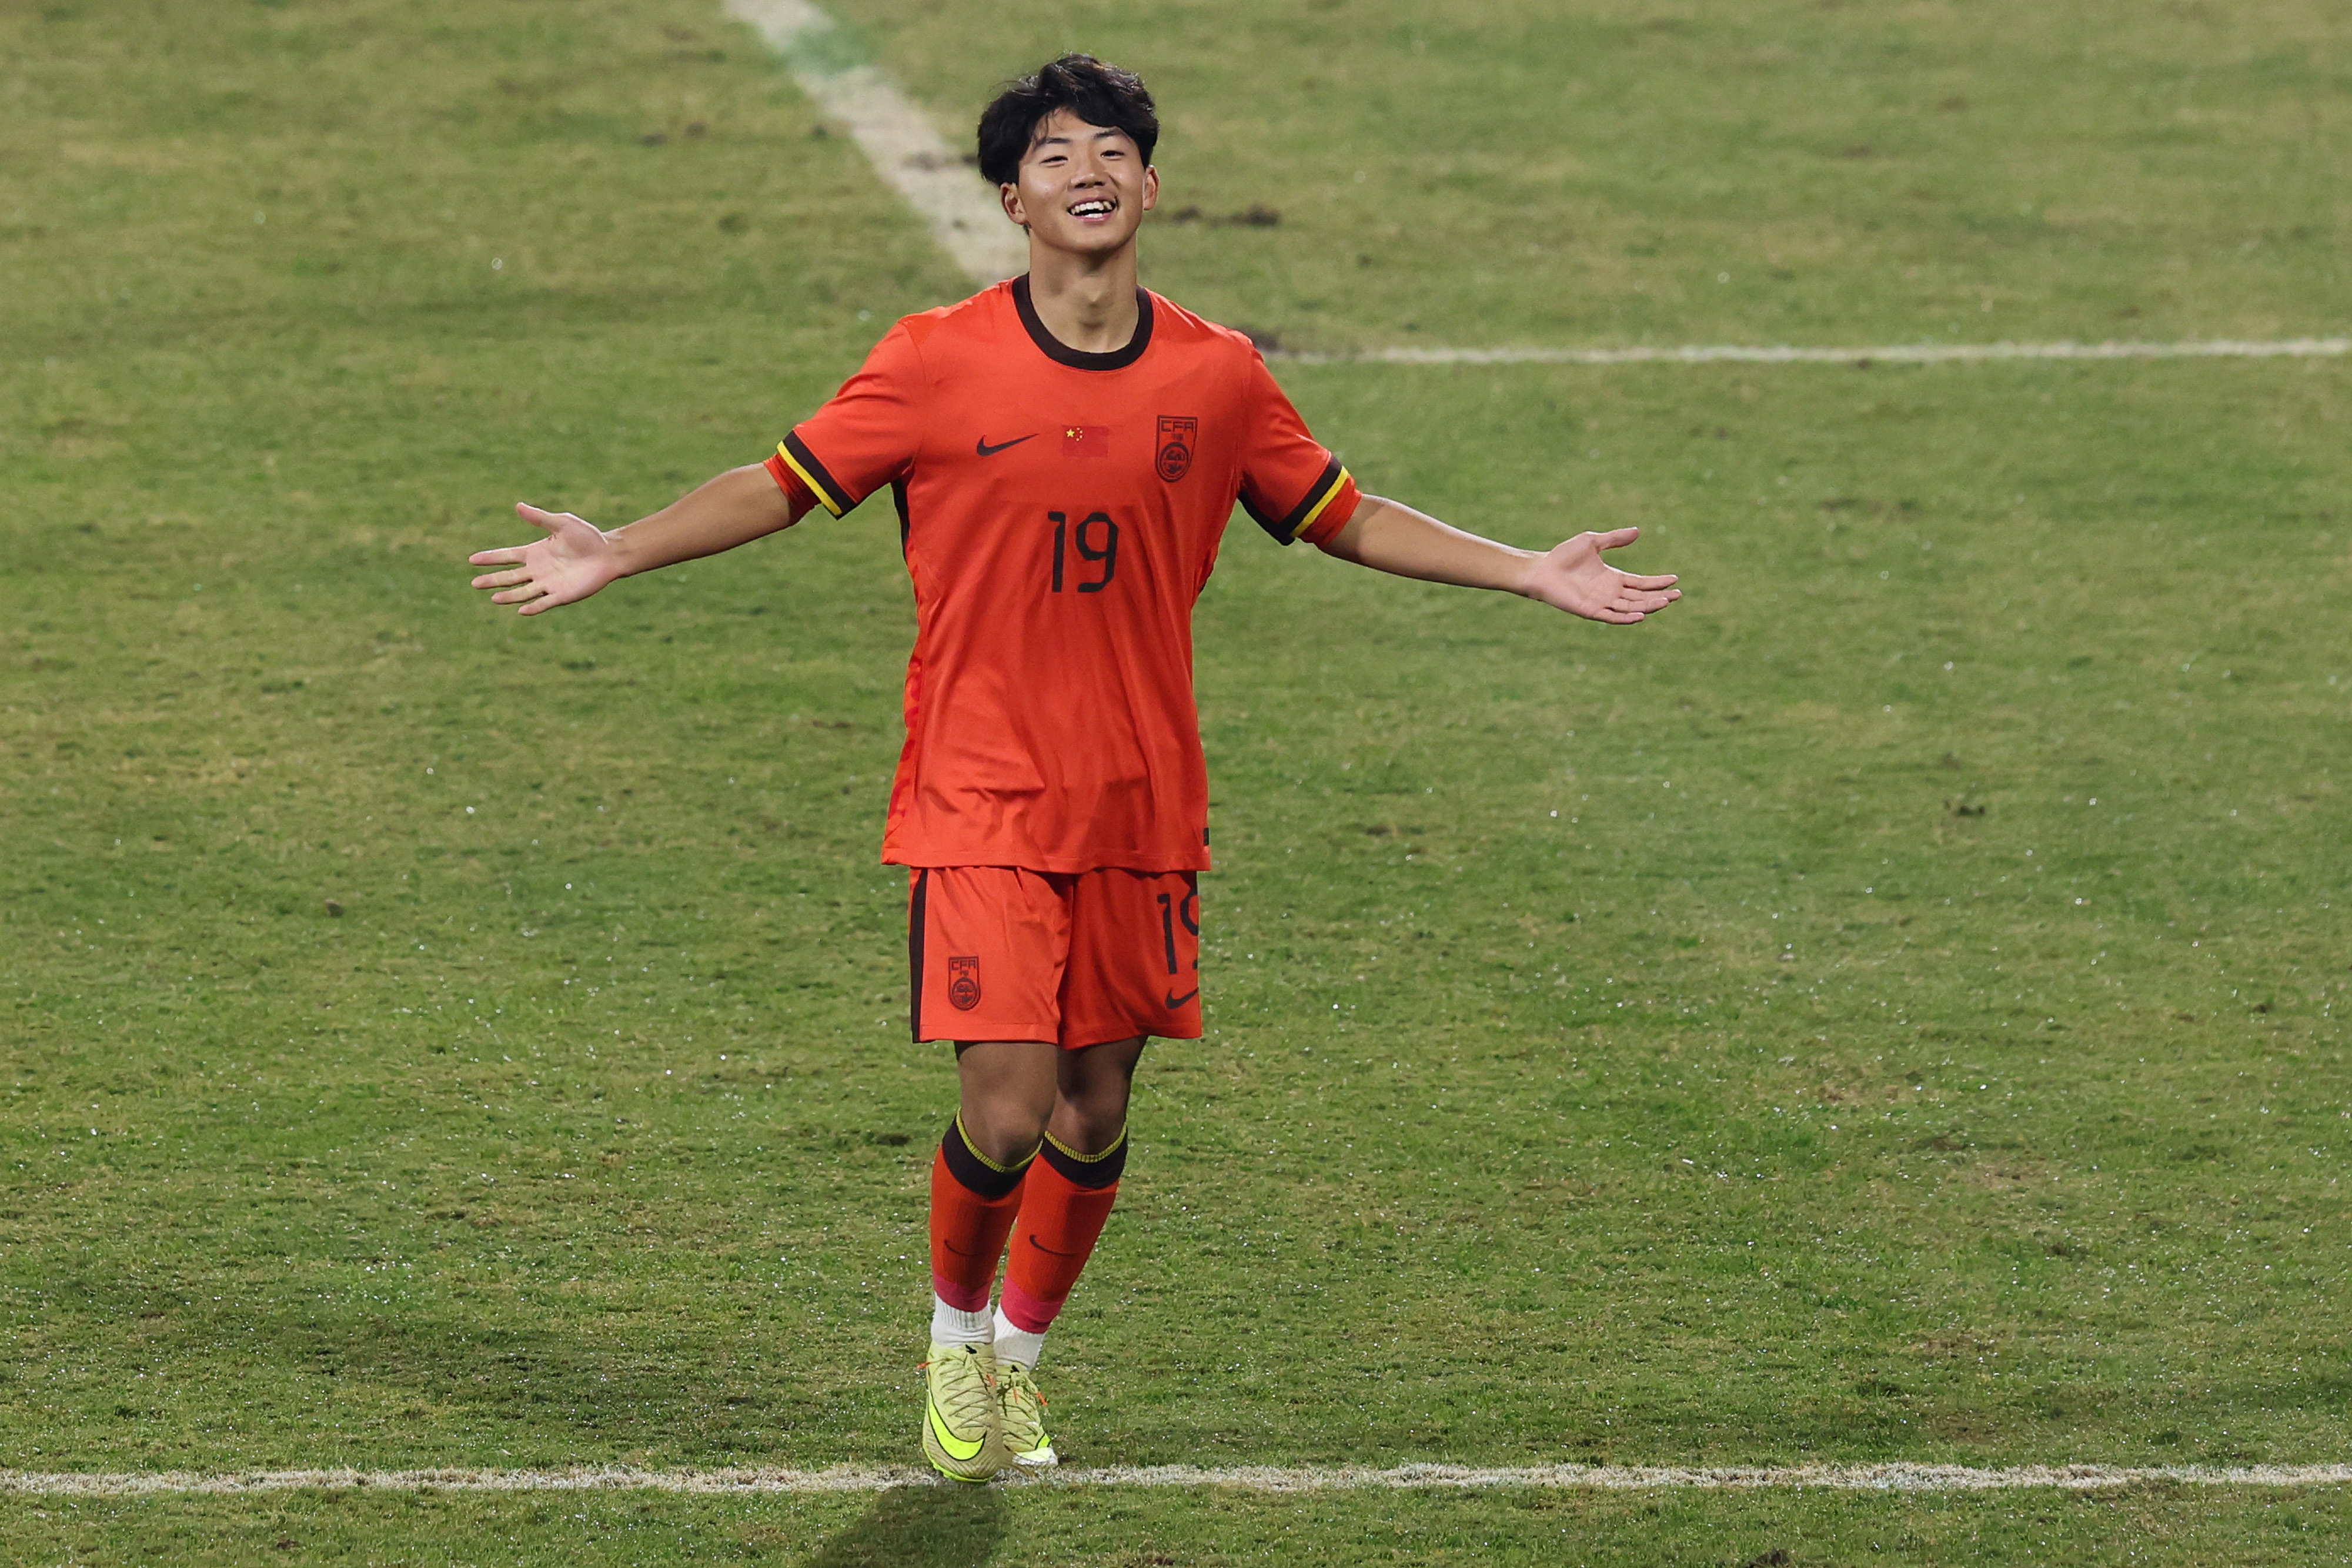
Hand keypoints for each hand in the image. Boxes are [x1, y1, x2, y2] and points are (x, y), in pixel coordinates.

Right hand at [468, 504, 624, 614]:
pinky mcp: (563, 595)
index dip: (490, 558)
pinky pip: (545, 603)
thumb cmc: (587, 537)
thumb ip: (540, 518)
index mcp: (535, 552)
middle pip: (510, 577)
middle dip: (493, 580)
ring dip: (509, 596)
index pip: (507, 556)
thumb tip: (518, 505)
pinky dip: (534, 607)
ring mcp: (549, 583)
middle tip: (474, 584)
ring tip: (493, 599)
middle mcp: (538, 570)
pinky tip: (521, 610)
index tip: (472, 560)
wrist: (609, 553)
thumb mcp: (561, 523)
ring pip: (523, 592)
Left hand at [1518, 527, 1680, 623]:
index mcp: (1612, 578)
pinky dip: (1627, 618)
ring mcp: (1601, 603)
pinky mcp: (1591, 611)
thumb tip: (1638, 531)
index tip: (1674, 579)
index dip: (1657, 582)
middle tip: (1679, 594)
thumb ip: (1615, 539)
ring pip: (1631, 608)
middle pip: (1640, 597)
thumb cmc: (1563, 555)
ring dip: (1649, 606)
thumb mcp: (1593, 542)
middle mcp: (1610, 592)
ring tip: (1666, 602)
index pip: (1641, 582)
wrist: (1542, 569)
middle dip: (1660, 596)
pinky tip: (1641, 615)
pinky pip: (1612, 617)